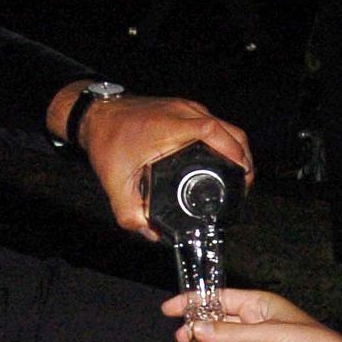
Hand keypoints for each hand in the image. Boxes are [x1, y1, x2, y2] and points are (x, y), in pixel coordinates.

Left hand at [50, 85, 254, 239]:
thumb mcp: (114, 182)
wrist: (97, 114)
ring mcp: (187, 109)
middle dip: (244, 159)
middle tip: (244, 185)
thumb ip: (130, 213)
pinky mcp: (186, 110)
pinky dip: (226, 143)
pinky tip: (223, 162)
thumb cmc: (107, 139)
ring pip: (226, 127)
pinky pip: (216, 125)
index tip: (243, 174)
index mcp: (171, 127)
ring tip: (239, 177)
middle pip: (231, 131)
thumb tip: (151, 232)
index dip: (234, 153)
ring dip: (237, 151)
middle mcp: (184, 113)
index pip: (214, 132)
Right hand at [162, 287, 341, 341]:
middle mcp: (253, 326)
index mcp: (260, 306)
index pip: (220, 299)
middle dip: (195, 329)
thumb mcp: (271, 334)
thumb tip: (196, 329)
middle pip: (215, 324)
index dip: (194, 302)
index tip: (170, 309)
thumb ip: (232, 333)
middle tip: (182, 339)